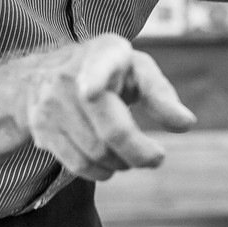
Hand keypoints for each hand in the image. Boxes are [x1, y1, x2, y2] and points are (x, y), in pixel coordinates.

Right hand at [23, 34, 195, 180]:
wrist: (42, 74)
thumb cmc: (107, 72)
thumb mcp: (136, 70)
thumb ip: (161, 94)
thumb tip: (186, 123)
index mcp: (102, 54)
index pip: (98, 66)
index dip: (93, 80)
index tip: (91, 91)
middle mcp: (71, 77)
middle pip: (110, 130)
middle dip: (138, 152)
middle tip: (155, 157)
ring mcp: (51, 104)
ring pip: (95, 152)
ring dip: (120, 163)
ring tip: (129, 155)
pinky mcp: (41, 129)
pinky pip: (76, 164)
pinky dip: (99, 172)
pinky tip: (109, 163)